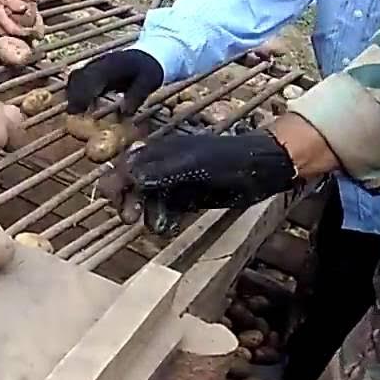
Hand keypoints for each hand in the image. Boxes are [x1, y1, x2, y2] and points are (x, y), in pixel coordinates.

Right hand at [0, 0, 28, 36]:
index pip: (11, 29)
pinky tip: (5, 22)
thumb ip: (14, 3)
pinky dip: (2, 26)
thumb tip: (24, 9)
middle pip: (5, 33)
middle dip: (14, 34)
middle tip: (23, 33)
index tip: (28, 32)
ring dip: (7, 31)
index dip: (21, 32)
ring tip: (16, 29)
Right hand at [66, 49, 164, 114]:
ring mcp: (94, 66)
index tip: (79, 110)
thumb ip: (137, 96)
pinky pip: (78, 80)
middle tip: (73, 115)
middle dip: (74, 96)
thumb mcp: (149, 81)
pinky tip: (82, 107)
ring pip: (75, 78)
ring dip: (73, 95)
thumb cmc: (148, 69)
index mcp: (112, 65)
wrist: (147, 55)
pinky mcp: (92, 72)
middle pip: (78, 77)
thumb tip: (125, 113)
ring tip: (76, 113)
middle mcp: (99, 64)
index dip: (83, 94)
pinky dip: (76, 93)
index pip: (91, 78)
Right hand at [97, 130, 298, 233]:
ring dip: (146, 214)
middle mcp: (161, 167)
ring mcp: (173, 184)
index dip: (116, 183)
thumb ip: (161, 171)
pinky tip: (168, 227)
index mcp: (159, 153)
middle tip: (131, 217)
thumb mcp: (193, 164)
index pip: (125, 166)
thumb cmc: (229, 160)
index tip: (116, 201)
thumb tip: (131, 180)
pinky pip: (164, 210)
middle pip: (130, 185)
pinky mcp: (186, 199)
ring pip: (146, 201)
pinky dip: (161, 220)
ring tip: (157, 224)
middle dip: (127, 201)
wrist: (264, 168)